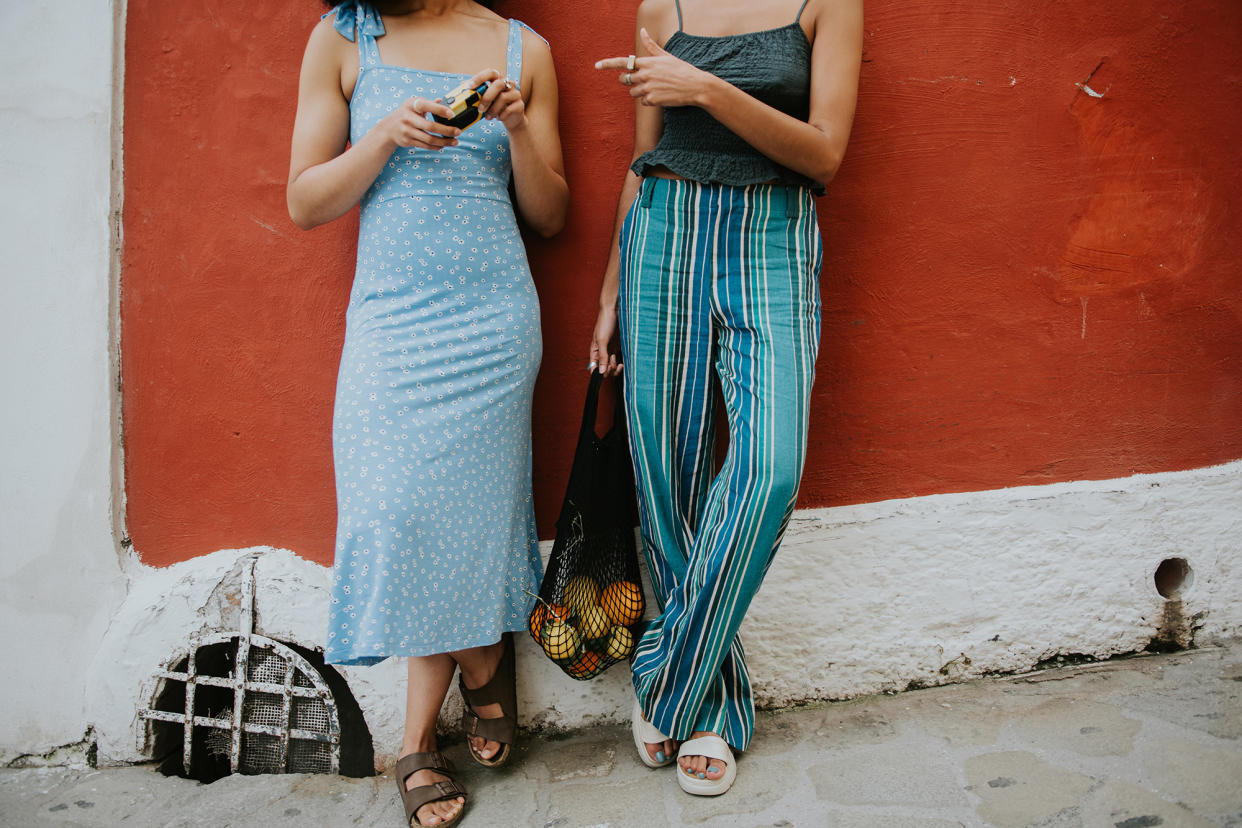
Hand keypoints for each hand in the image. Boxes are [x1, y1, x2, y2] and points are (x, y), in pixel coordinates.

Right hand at [380, 96, 460, 150]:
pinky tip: (444, 145)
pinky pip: (425, 145)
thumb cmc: (405, 114)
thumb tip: (442, 100)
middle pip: (430, 126)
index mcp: (411, 105)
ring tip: (455, 141)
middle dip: (447, 130)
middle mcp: (408, 118)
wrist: (388, 129)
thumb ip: (428, 104)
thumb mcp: (413, 105)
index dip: (440, 110)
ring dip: (444, 141)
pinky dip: (436, 146)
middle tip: (458, 131)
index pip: (426, 106)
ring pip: (429, 139)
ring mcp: (407, 130)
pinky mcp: (408, 141)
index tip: (452, 114)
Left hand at [471, 69, 527, 131]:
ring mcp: (515, 94)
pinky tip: (498, 118)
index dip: (480, 78)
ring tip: (488, 117)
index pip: (490, 72)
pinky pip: (509, 109)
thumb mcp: (486, 99)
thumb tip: (462, 87)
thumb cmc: (496, 107)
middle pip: (498, 84)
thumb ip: (478, 93)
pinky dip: (500, 115)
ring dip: (493, 109)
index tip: (469, 87)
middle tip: (479, 109)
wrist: (512, 120)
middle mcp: (508, 84)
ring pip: (503, 98)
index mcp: (499, 79)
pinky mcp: (520, 105)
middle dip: (487, 97)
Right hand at [590, 304, 623, 376]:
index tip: (605, 372)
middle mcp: (603, 351)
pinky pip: (622, 358)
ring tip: (621, 365)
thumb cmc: (605, 322)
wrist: (616, 309)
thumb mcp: (602, 340)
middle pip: (605, 368)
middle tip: (615, 366)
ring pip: (613, 365)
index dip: (599, 372)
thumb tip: (601, 371)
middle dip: (609, 370)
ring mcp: (612, 349)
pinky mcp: (621, 346)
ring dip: (617, 368)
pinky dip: (624, 362)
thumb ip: (602, 356)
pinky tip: (626, 362)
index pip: (594, 367)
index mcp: (595, 351)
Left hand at [594, 28, 713, 107]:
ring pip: (633, 92)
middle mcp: (645, 75)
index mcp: (647, 62)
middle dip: (628, 80)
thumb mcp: (666, 55)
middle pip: (626, 80)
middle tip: (638, 80)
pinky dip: (649, 99)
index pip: (623, 62)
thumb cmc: (681, 69)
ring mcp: (647, 88)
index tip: (596, 65)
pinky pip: (642, 101)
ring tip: (655, 88)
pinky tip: (660, 95)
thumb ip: (651, 46)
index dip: (608, 64)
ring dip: (639, 91)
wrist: (695, 86)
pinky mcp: (652, 100)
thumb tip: (642, 31)